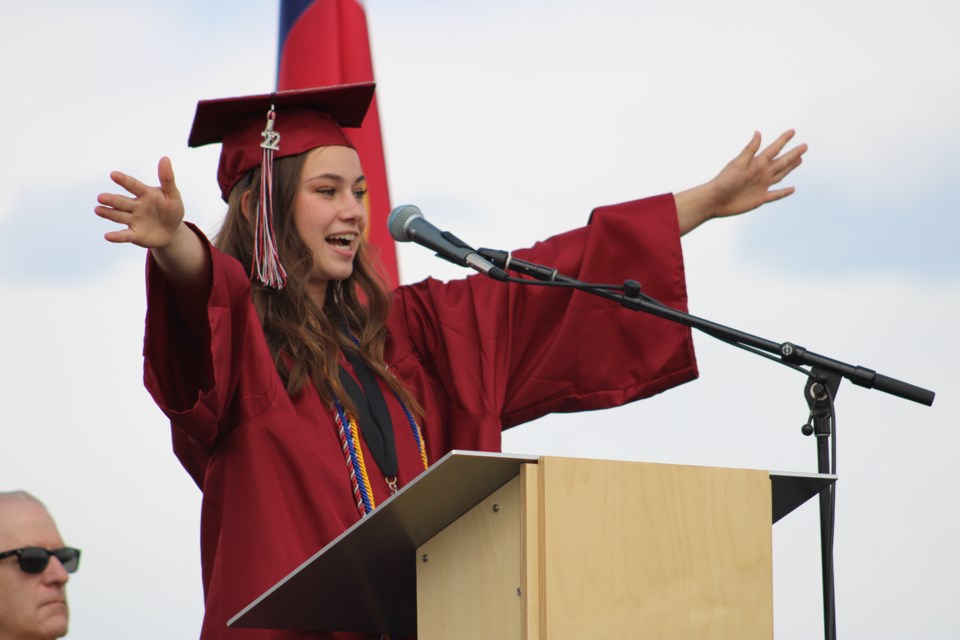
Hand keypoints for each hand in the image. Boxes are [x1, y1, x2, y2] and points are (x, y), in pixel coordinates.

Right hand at [95, 156, 183, 247]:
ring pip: (119, 216)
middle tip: (101, 197)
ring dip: (108, 213)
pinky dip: (117, 236)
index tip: (113, 174)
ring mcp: (134, 220)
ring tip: (98, 209)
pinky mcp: (135, 234)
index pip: (133, 186)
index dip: (124, 180)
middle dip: (112, 200)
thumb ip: (167, 178)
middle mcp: (136, 206)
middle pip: (122, 202)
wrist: (172, 231)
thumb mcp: (173, 195)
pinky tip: (107, 236)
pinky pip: (125, 235)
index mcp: (145, 194)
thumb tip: (165, 158)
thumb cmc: (172, 210)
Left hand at [675, 130, 806, 234]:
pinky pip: (776, 195)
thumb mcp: (738, 163)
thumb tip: (758, 132)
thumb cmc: (724, 180)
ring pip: (781, 175)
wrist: (715, 200)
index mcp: (756, 163)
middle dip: (793, 154)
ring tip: (800, 160)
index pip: (774, 149)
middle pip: (782, 161)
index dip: (783, 140)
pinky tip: (792, 189)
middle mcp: (761, 173)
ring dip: (790, 168)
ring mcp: (762, 186)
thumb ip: (750, 150)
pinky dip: (784, 192)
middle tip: (804, 146)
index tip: (792, 131)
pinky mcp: (760, 198)